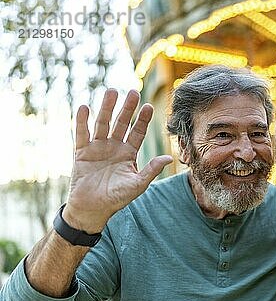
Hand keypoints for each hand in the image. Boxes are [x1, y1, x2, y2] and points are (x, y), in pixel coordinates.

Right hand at [63, 89, 172, 232]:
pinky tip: (85, 107)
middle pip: (121, 123)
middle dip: (127, 108)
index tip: (149, 106)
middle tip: (132, 92)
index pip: (138, 132)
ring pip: (103, 123)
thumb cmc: (116, 198)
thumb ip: (151, 170)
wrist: (92, 209)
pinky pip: (82, 134)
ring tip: (111, 91)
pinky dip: (82, 121)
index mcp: (129, 153)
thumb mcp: (137, 184)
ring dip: (106, 108)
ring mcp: (98, 148)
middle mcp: (114, 147)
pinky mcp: (82, 152)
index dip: (143, 120)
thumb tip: (169, 158)